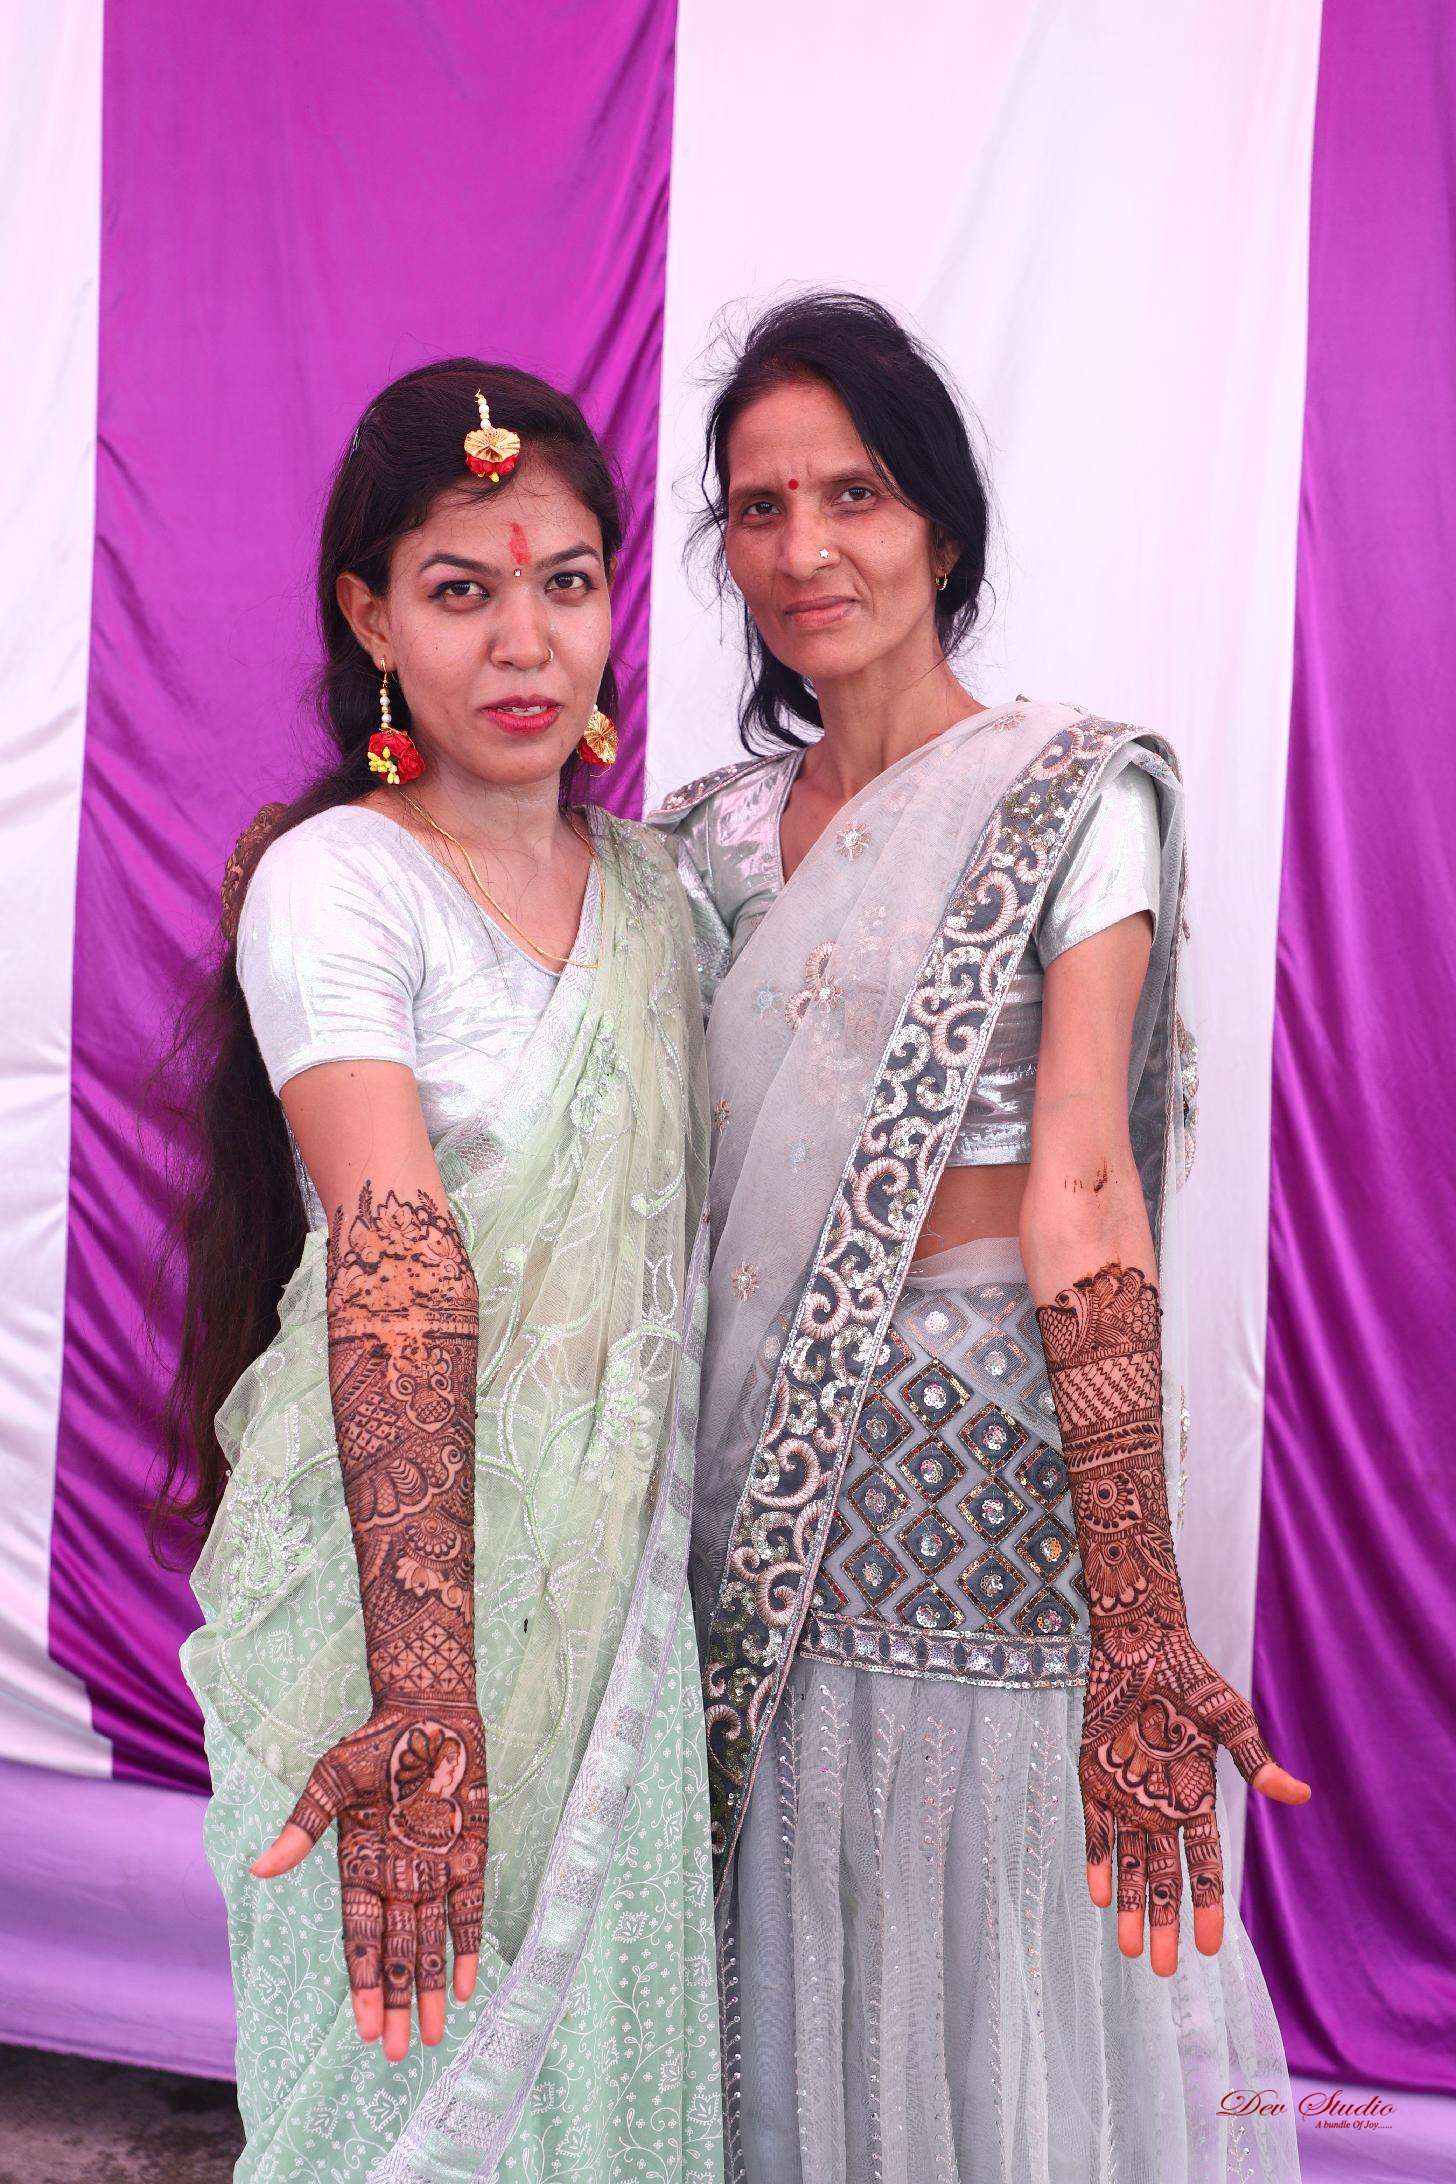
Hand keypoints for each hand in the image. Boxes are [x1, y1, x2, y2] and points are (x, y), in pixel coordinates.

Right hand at [252, 1697, 488, 2059]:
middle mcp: (396, 1879)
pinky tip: (467, 1987)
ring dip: (433, 1988)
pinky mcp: (469, 1854)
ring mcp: (434, 1869)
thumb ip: (303, 1827)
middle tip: (399, 2053)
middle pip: (397, 1953)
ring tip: (433, 2038)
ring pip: (432, 1942)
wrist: (427, 1712)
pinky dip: (467, 1946)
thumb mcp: (329, 1781)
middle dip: (397, 2002)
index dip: (364, 1983)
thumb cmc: (371, 1745)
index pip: (361, 1940)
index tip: (366, 2028)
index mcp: (359, 1869)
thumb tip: (260, 1868)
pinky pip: (468, 1910)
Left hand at [1078, 1624, 1309, 1976]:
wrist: (1137, 1645)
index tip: (1209, 1948)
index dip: (1208, 1906)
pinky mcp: (1094, 1779)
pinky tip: (1100, 1896)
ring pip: (1128, 1864)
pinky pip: (1094, 1831)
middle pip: (1164, 1878)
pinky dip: (1097, 1862)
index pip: (1205, 1866)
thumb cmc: (1190, 1678)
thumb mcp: (1228, 1719)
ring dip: (1129, 1906)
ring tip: (1129, 1951)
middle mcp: (1161, 1806)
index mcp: (1197, 1798)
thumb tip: (1299, 1796)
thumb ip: (1253, 1760)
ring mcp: (1126, 1795)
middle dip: (1164, 1922)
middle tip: (1164, 1969)